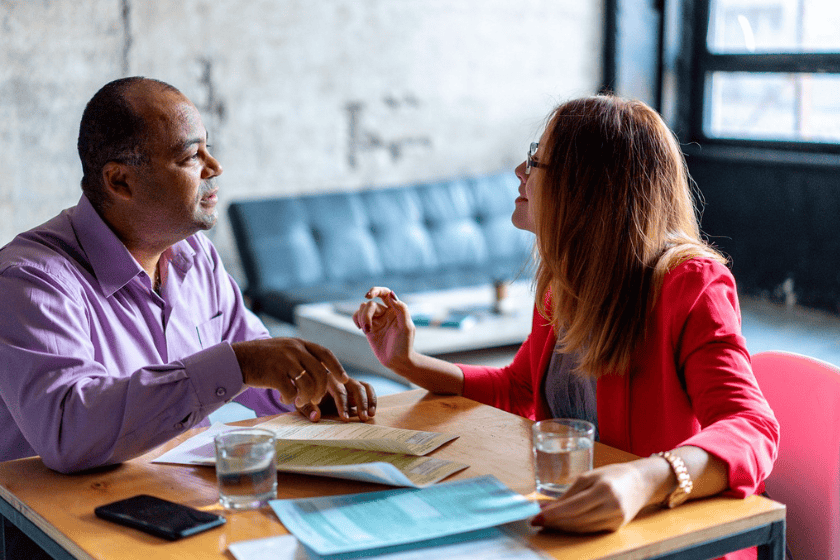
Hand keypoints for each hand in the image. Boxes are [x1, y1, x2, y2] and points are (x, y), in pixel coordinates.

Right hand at [231, 337, 348, 408]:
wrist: (240, 359)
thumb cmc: (266, 359)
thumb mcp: (286, 351)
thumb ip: (303, 359)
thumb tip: (324, 377)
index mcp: (300, 344)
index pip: (325, 353)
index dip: (337, 367)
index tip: (344, 380)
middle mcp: (294, 350)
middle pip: (320, 372)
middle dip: (322, 389)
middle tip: (317, 399)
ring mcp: (284, 361)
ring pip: (308, 383)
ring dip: (306, 397)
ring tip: (299, 400)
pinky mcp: (274, 373)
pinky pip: (290, 391)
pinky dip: (290, 399)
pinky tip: (284, 398)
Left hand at [296, 375, 376, 421]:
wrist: (306, 387)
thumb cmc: (304, 396)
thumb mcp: (301, 403)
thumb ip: (307, 409)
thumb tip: (316, 418)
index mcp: (326, 380)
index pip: (338, 391)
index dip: (343, 405)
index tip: (345, 418)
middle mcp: (339, 378)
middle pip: (355, 387)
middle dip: (360, 403)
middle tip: (363, 418)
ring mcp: (348, 381)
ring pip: (362, 387)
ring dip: (368, 402)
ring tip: (369, 416)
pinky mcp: (355, 385)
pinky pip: (367, 388)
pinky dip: (372, 399)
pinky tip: (373, 412)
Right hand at [352, 288, 414, 369]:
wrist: (398, 361)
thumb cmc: (405, 345)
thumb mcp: (407, 327)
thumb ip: (401, 309)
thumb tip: (391, 294)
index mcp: (396, 309)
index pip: (385, 293)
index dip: (376, 290)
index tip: (368, 296)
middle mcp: (386, 312)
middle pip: (370, 304)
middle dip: (366, 315)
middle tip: (367, 329)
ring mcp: (376, 320)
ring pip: (362, 309)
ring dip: (361, 318)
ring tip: (366, 331)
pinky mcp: (369, 327)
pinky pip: (358, 316)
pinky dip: (356, 319)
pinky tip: (361, 328)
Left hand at [531, 461, 651, 532]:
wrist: (641, 482)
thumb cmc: (613, 475)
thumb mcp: (589, 476)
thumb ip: (568, 493)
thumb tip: (545, 505)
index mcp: (604, 490)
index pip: (573, 507)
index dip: (553, 514)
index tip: (536, 516)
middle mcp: (612, 507)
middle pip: (576, 520)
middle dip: (554, 522)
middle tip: (536, 521)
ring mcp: (615, 520)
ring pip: (581, 528)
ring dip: (561, 527)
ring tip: (546, 522)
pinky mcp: (615, 528)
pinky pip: (589, 530)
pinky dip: (574, 528)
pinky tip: (562, 524)